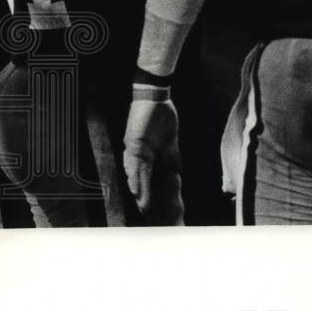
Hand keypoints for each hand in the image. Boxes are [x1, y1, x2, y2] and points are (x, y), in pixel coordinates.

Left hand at [123, 95, 183, 224]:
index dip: (152, 192)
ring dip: (139, 191)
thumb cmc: (161, 115)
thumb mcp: (170, 140)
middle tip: (147, 214)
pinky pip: (135, 163)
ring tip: (142, 207)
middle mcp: (139, 156)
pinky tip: (136, 189)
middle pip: (142, 180)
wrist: (153, 96)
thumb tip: (178, 172)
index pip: (150, 177)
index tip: (154, 208)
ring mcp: (135, 150)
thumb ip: (172, 156)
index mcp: (148, 156)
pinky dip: (136, 177)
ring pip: (136, 175)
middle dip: (144, 197)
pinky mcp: (133, 144)